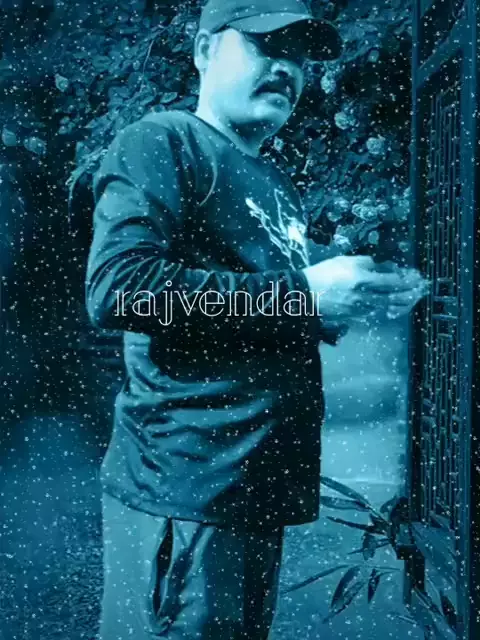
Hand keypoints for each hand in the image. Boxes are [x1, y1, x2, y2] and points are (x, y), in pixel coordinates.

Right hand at [302, 255, 429, 325]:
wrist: (304, 296)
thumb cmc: (322, 274)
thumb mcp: (345, 261)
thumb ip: (367, 263)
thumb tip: (385, 267)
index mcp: (361, 280)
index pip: (392, 281)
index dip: (407, 280)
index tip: (417, 277)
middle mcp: (363, 297)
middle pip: (394, 298)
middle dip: (411, 294)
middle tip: (421, 291)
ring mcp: (359, 310)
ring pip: (387, 309)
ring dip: (402, 305)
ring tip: (412, 300)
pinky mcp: (354, 318)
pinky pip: (376, 315)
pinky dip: (388, 311)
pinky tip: (393, 308)